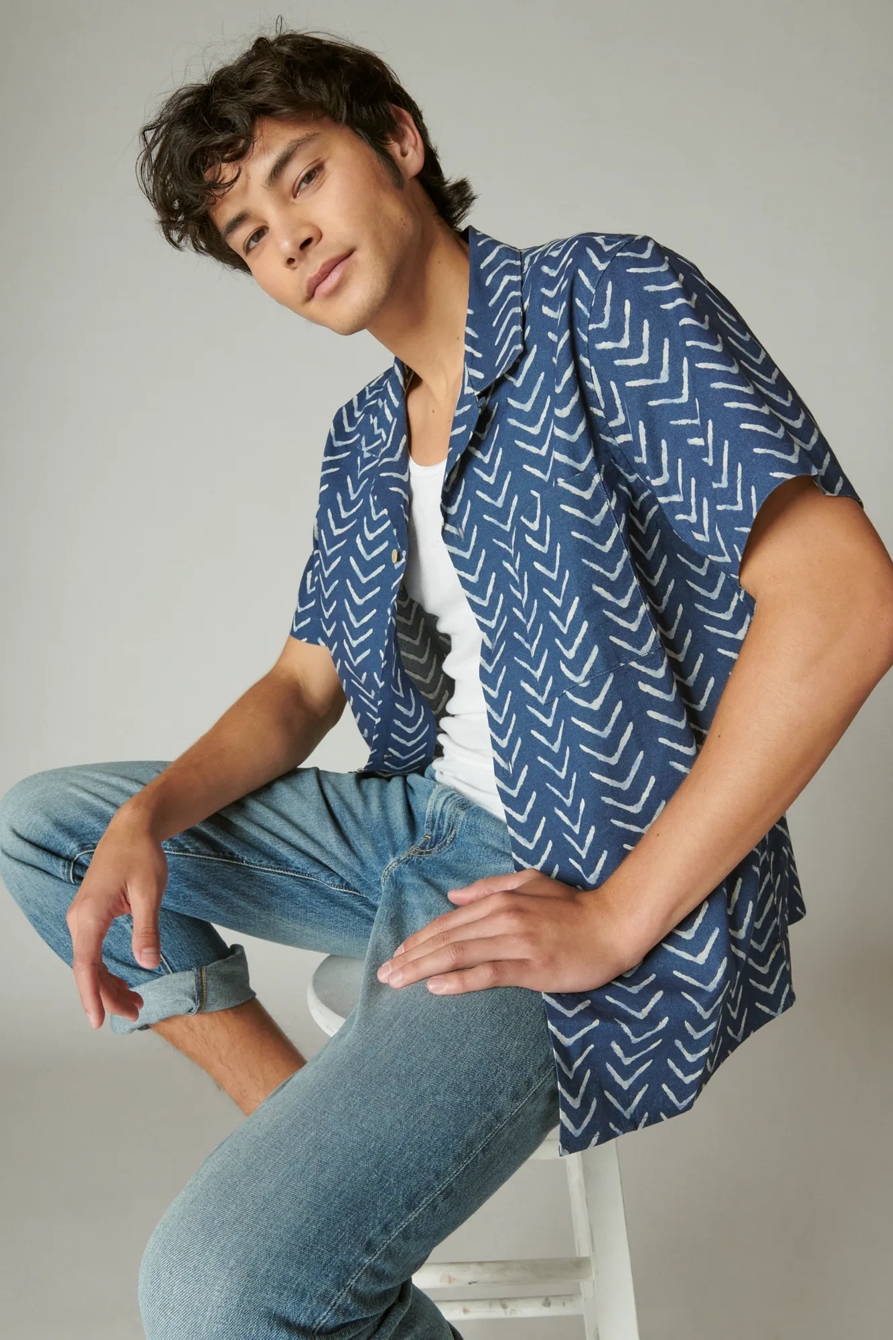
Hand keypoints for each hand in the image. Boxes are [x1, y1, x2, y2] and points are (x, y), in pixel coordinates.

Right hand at [65, 808, 168, 1028]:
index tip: (98, 1021)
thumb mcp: (150, 893)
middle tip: (137, 1014)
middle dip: (109, 996)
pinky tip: (125, 984)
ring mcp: (82, 918)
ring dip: (109, 986)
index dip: (92, 996)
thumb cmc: (141, 856)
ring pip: (90, 964)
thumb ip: (147, 929)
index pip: (86, 966)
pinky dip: (107, 971)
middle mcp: (79, 919)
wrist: (131, 829)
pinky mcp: (91, 917)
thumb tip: (147, 964)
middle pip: (88, 970)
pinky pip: (93, 952)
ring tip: (136, 1004)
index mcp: (90, 915)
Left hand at [376, 868, 642, 995]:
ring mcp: (516, 942)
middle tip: (383, 974)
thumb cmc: (574, 907)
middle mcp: (503, 917)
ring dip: (422, 969)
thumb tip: (454, 896)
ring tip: (397, 982)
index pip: (448, 923)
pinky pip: (488, 974)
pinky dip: (459, 980)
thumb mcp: (531, 883)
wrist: (614, 925)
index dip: (418, 939)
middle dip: (410, 957)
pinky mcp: (531, 966)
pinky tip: (436, 988)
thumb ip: (491, 888)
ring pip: (459, 955)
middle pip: (446, 939)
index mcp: (501, 900)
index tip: (396, 955)